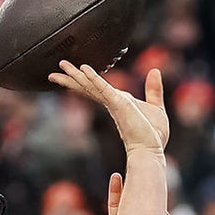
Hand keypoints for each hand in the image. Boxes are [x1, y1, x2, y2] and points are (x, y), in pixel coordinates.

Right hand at [48, 61, 168, 154]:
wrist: (152, 149)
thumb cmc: (154, 135)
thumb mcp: (156, 107)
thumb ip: (153, 89)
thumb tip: (154, 71)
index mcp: (119, 102)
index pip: (97, 88)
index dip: (84, 79)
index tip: (74, 71)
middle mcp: (112, 102)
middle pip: (88, 87)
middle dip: (72, 77)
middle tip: (58, 68)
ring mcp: (113, 103)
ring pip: (91, 86)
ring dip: (76, 75)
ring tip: (62, 66)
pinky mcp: (118, 103)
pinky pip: (103, 88)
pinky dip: (94, 78)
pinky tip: (84, 69)